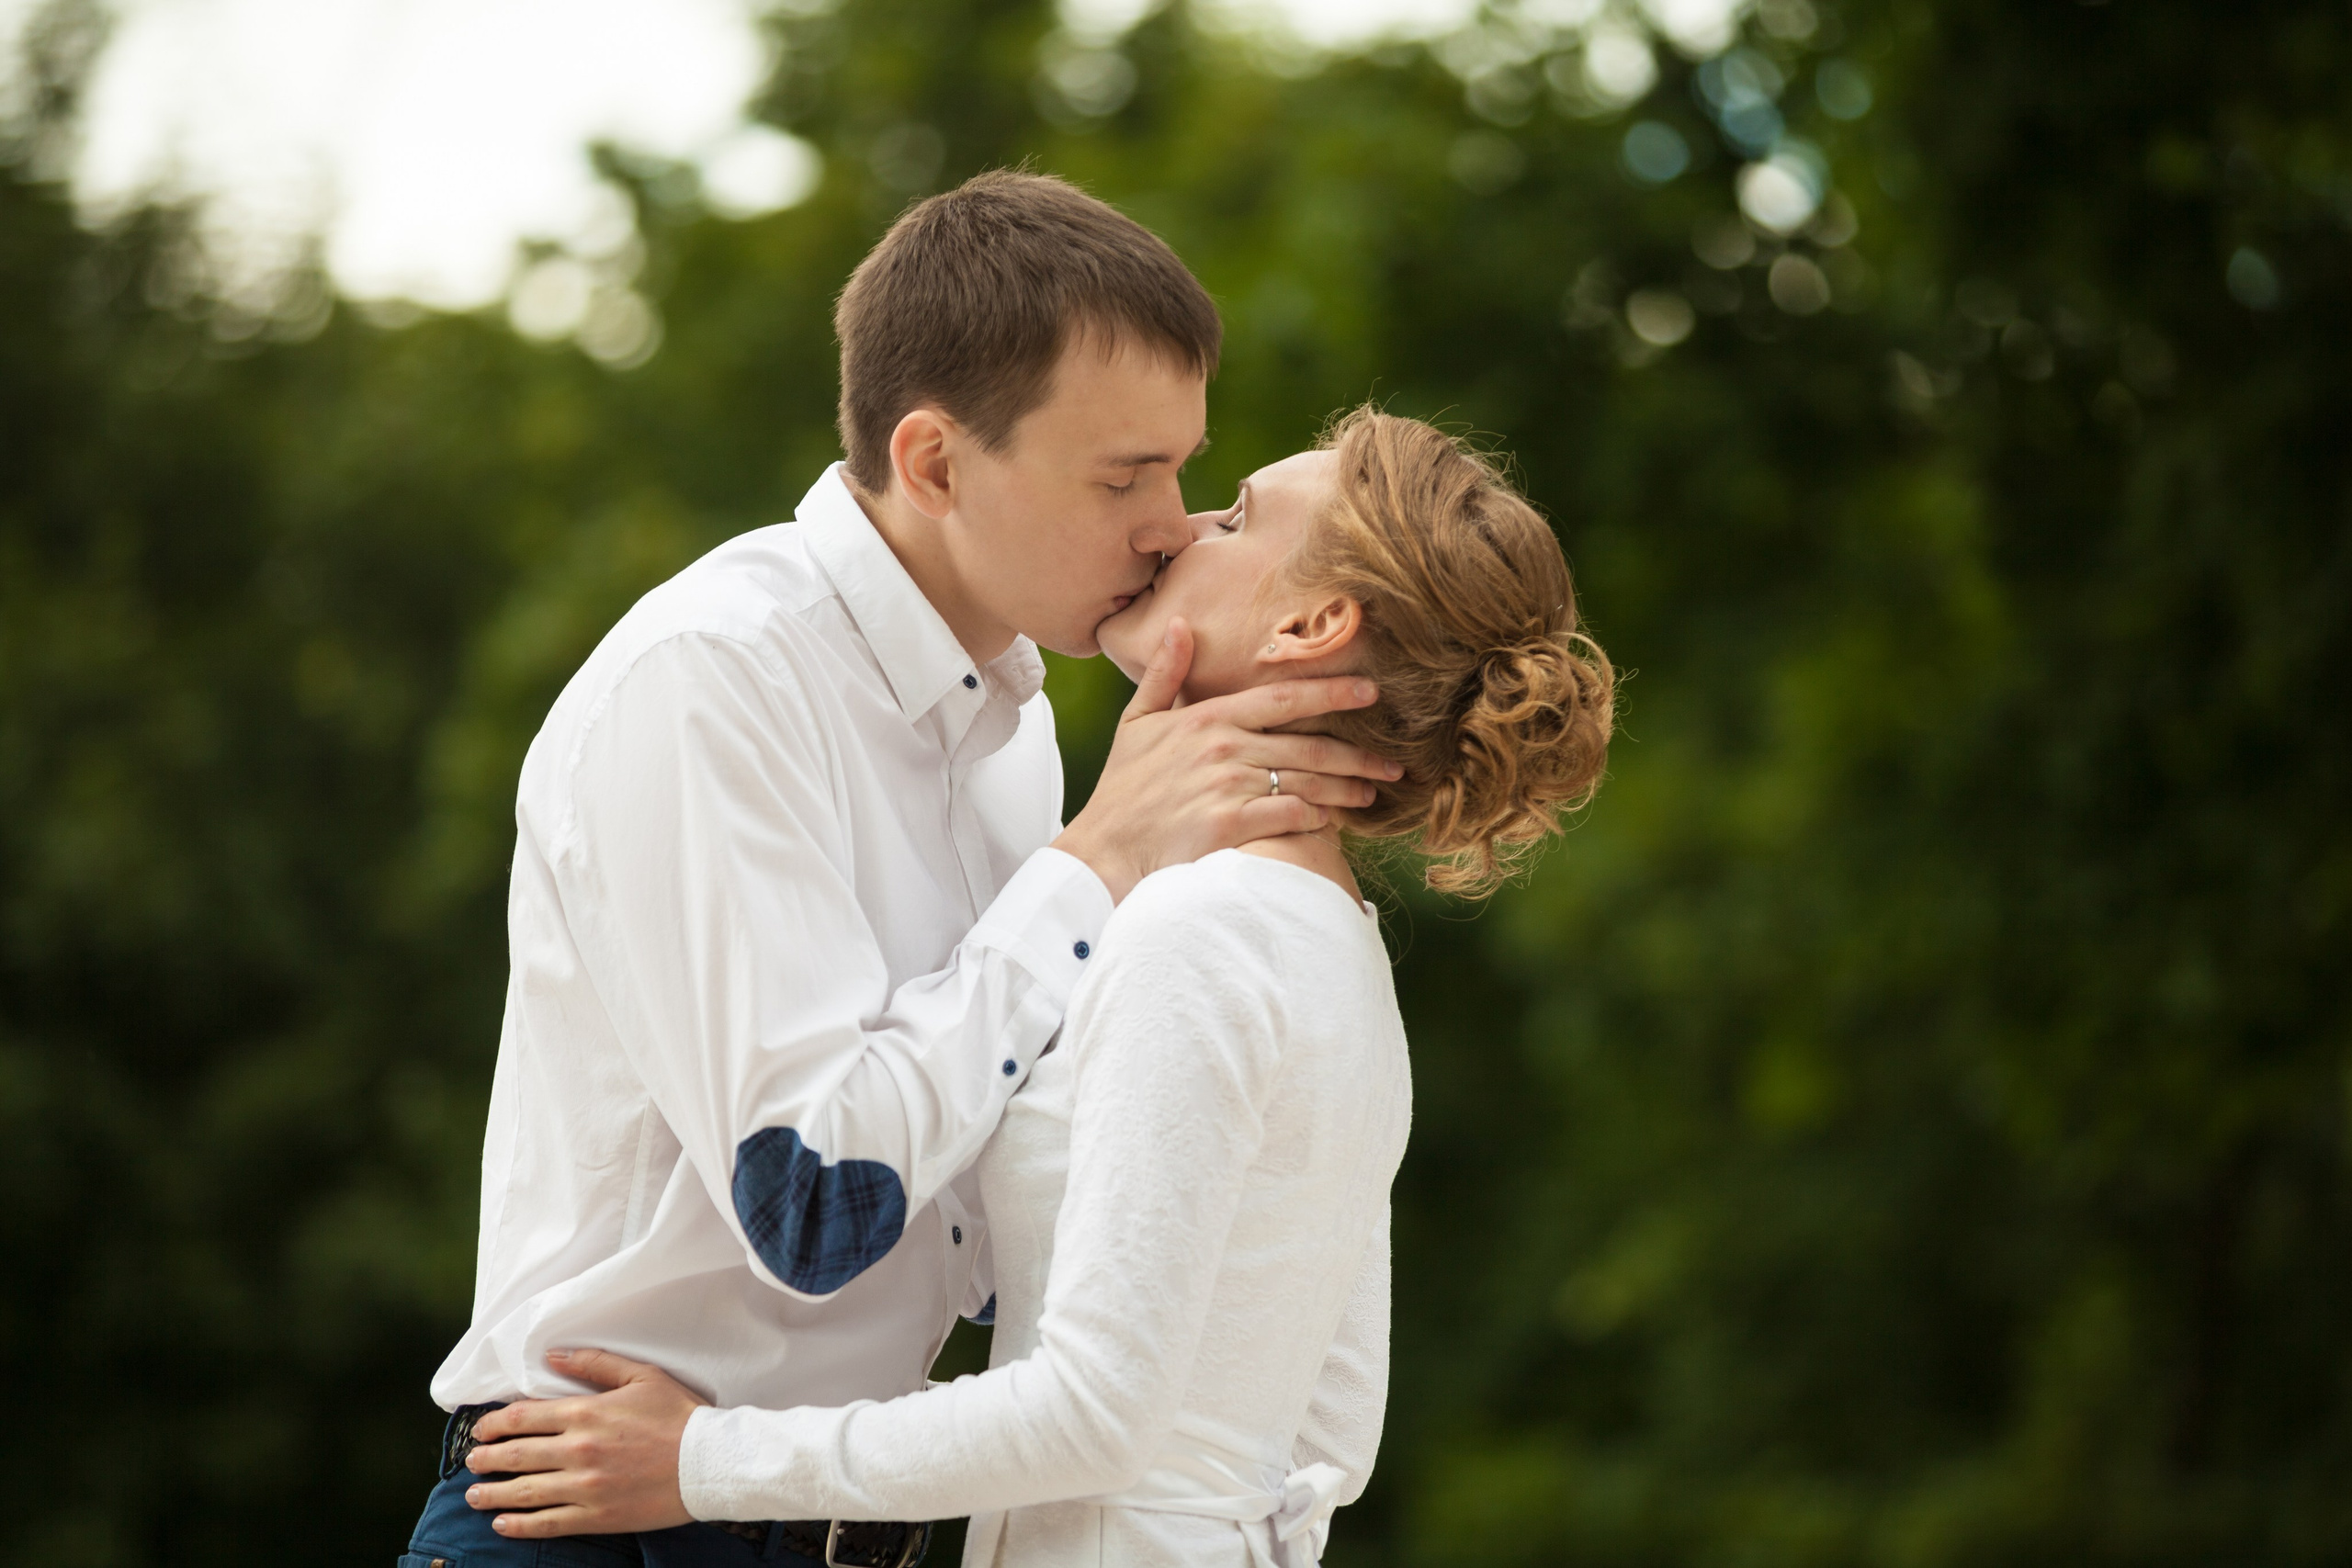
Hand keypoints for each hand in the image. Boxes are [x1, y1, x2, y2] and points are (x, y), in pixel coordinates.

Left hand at [461, 1347, 707, 1537]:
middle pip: (515, 1455)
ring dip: (492, 1495)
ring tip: (474, 1497)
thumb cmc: (680, 1415)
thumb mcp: (642, 1376)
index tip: (480, 1429)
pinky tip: (502, 1525)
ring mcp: (585, 1487)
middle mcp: (579, 1450)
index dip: (494, 1423)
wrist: (710, 1462)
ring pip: (524, 1492)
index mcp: (587, 1412)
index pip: (524, 1417)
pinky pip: (547, 1524)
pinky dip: (519, 1526)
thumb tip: (553, 1355)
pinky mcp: (597, 1516)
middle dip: (485, 1459)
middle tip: (471, 1462)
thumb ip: (594, 1364)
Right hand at [1052, 619, 1399, 900]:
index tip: (1371, 693)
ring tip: (1372, 794)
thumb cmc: (1124, 790)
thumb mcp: (1137, 723)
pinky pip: (1290, 816)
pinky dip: (1317, 818)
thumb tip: (1180, 625)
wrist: (1104, 851)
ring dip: (1346, 789)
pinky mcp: (1229, 825)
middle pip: (1308, 745)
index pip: (1283, 698)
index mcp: (1207, 718)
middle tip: (1393, 763)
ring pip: (1307, 781)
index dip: (1332, 693)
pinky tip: (1333, 822)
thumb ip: (1165, 674)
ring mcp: (1227, 786)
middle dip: (1357, 755)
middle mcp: (1223, 748)